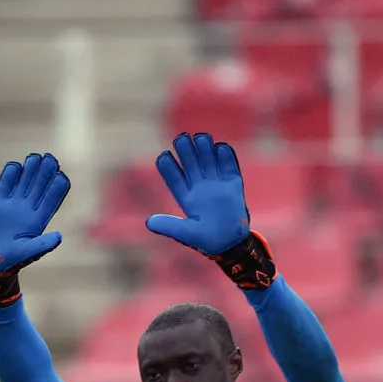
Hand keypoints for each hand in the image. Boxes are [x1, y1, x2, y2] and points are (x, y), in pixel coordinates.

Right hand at [0, 152, 69, 274]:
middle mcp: (30, 205)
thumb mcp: (29, 252)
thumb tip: (59, 237)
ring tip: (34, 158)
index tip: (60, 175)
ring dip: (30, 167)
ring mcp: (14, 201)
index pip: (53, 195)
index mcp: (41, 216)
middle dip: (46, 170)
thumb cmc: (15, 257)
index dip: (58, 184)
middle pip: (41, 183)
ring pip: (25, 178)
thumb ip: (43, 244)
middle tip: (50, 158)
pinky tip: (15, 166)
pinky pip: (5, 182)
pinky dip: (10, 173)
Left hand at [146, 133, 250, 257]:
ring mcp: (217, 185)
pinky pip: (229, 167)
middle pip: (191, 165)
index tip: (163, 156)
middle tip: (181, 138)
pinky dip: (226, 157)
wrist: (232, 244)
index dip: (169, 167)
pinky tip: (221, 146)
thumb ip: (170, 226)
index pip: (175, 178)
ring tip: (200, 137)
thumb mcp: (187, 234)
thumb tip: (149, 222)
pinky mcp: (233, 185)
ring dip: (205, 150)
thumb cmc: (207, 240)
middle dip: (186, 152)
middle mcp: (200, 188)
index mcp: (187, 198)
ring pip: (209, 162)